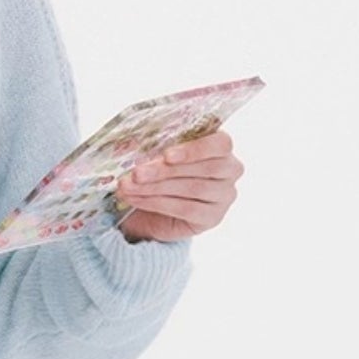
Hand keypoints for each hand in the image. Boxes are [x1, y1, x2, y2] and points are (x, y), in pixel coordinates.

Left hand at [114, 130, 242, 243]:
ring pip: (192, 189)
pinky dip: (156, 203)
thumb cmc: (161, 175)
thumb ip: (157, 145)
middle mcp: (230, 170)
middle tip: (136, 173)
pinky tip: (136, 199)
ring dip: (155, 188)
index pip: (221, 144)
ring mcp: (224, 196)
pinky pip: (185, 209)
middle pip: (204, 168)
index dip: (194, 149)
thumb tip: (134, 142)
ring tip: (128, 186)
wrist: (154, 211)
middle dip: (165, 171)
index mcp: (221, 146)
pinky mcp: (213, 217)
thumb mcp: (159, 155)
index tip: (167, 155)